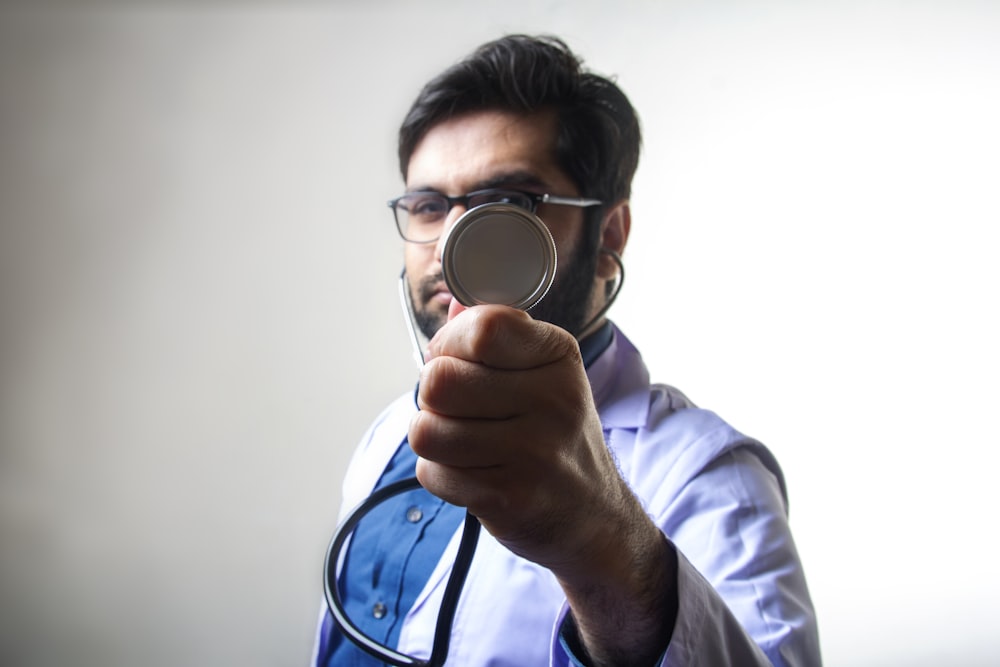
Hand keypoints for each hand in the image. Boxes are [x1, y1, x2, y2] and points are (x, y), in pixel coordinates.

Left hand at [411, 304, 612, 564]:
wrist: (592, 515)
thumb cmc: (555, 435)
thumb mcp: (543, 373)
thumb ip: (496, 336)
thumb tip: (455, 304)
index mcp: (559, 356)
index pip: (480, 328)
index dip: (451, 343)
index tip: (460, 359)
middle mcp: (553, 400)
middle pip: (438, 381)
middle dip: (435, 397)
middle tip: (460, 410)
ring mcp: (534, 452)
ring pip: (426, 430)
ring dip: (435, 439)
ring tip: (466, 443)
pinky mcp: (510, 497)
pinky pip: (432, 473)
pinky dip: (442, 475)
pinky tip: (475, 474)